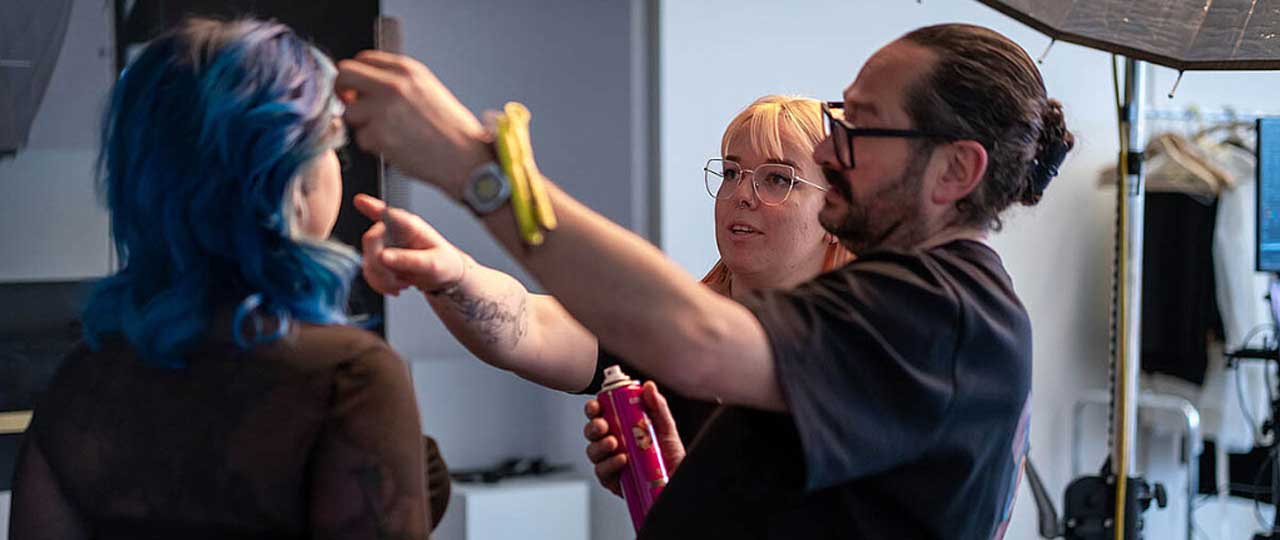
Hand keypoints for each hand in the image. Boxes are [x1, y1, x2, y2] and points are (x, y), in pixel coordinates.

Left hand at [336, 51, 490, 197]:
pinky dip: (375, 146)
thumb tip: (366, 85)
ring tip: (389, 134)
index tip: (357, 89)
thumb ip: (397, 81)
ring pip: (350, 113)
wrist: (465, 158)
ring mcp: (383, 109)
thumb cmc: (451, 130)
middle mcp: (392, 84)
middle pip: (344, 75)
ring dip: (363, 126)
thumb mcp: (427, 90)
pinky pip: (361, 139)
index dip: (357, 77)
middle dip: (343, 92)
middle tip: (353, 106)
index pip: (362, 60)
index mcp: (406, 69)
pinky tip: (397, 147)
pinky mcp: (378, 134)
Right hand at [353, 194, 468, 295]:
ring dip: (383, 279)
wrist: (445, 278)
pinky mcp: (381, 260)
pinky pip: (370, 273)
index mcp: (408, 226)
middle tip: (399, 278)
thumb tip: (384, 257)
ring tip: (403, 282)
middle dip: (381, 265)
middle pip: (370, 241)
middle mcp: (393, 232)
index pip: (386, 213)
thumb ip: (409, 260)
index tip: (359, 200)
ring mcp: (385, 246)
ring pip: (368, 262)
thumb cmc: (445, 264)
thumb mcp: (433, 264)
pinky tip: (397, 285)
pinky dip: (381, 284)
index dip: (371, 206)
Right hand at [583, 381, 684, 497]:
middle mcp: (613, 443)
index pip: (600, 413)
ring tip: (614, 443)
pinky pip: (603, 472)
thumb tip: (649, 387)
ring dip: (600, 445)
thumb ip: (658, 406)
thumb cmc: (670, 456)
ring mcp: (611, 462)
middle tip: (603, 425)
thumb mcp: (666, 428)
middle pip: (591, 432)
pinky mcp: (613, 480)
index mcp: (620, 426)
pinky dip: (610, 464)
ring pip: (593, 451)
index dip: (593, 408)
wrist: (678, 480)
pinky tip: (621, 460)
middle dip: (593, 427)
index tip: (596, 406)